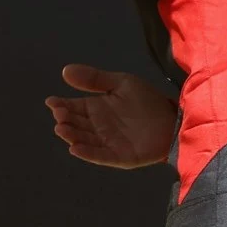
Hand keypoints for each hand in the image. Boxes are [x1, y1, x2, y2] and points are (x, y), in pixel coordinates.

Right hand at [44, 64, 176, 168]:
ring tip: (62, 128)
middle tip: (59, 115)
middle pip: (75, 124)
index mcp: (95, 108)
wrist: (174, 118)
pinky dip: (87, 153)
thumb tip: (65, 70)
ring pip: (83, 140)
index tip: (51, 101)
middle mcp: (97, 127)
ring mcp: (106, 142)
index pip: (73, 107)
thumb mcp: (121, 83)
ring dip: (72, 135)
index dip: (61, 105)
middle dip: (65, 120)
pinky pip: (99, 155)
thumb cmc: (147, 101)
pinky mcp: (118, 156)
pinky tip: (75, 148)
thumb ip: (95, 79)